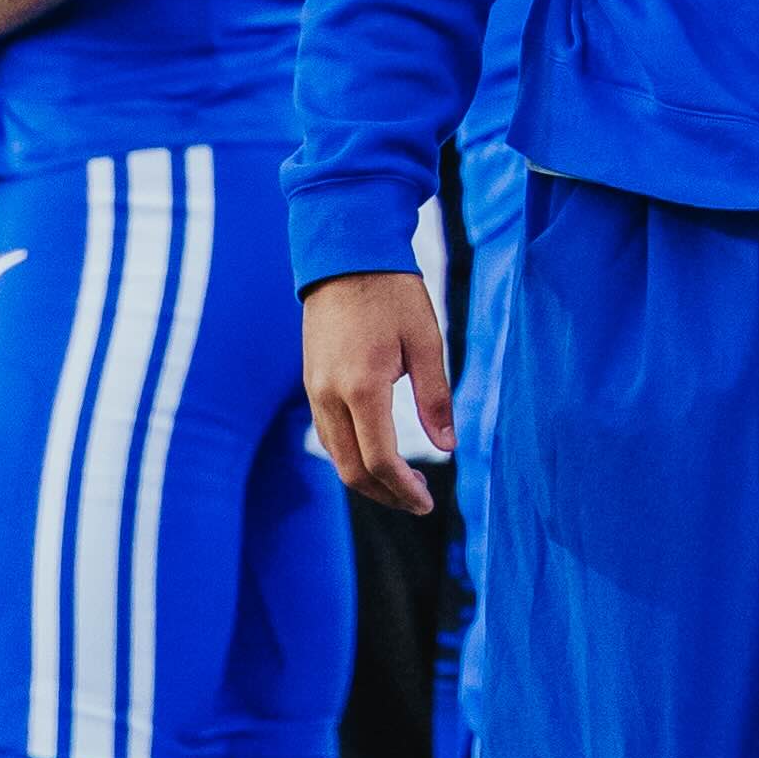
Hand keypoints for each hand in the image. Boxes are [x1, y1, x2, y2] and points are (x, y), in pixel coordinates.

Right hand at [302, 271, 450, 514]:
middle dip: (386, 494)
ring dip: (367, 479)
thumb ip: (436, 398)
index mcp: (362, 386)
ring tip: (404, 484)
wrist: (344, 254)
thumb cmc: (393, 293)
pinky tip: (379, 454)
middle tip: (419, 502)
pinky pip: (328, 434)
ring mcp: (314, 390)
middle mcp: (329, 395)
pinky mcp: (310, 382)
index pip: (380, 460)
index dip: (404, 490)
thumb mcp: (426, 341)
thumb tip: (448, 447)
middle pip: (352, 470)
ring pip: (336, 456)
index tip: (428, 503)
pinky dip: (352, 456)